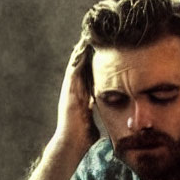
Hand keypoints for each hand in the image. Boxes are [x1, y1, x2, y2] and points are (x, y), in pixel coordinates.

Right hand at [54, 39, 98, 154]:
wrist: (71, 145)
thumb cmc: (82, 138)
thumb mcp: (93, 122)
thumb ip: (98, 117)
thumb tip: (110, 120)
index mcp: (80, 97)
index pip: (87, 75)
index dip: (91, 62)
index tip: (99, 49)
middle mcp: (73, 91)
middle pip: (79, 67)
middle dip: (84, 52)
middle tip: (90, 35)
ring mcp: (69, 91)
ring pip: (75, 65)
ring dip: (80, 51)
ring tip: (86, 35)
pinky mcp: (69, 92)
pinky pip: (73, 71)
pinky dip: (77, 59)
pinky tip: (82, 47)